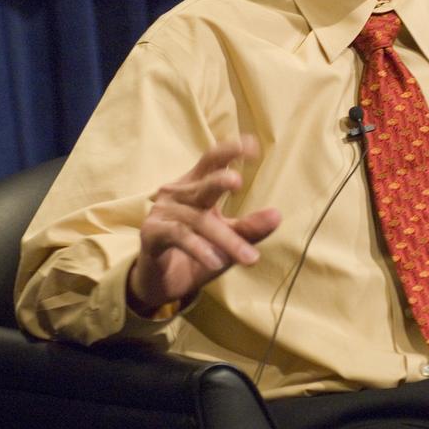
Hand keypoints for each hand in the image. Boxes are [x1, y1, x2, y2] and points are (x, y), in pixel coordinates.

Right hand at [127, 138, 280, 316]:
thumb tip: (277, 215)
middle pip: (203, 184)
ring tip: (250, 258)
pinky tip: (216, 261)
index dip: (229, 151)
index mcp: (196, 186)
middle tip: (238, 181)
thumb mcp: (226, 243)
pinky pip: (178, 236)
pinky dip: (199, 248)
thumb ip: (248, 229)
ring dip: (226, 240)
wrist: (162, 283)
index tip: (253, 145)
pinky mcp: (151, 233)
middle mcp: (178, 193)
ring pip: (199, 220)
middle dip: (219, 180)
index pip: (212, 161)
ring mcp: (163, 211)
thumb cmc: (196, 254)